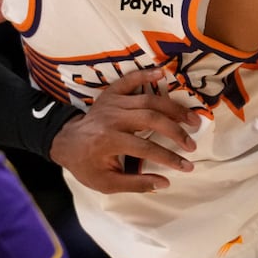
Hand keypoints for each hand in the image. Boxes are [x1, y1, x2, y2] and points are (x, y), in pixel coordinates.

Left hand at [49, 67, 197, 193]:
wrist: (65, 143)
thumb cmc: (86, 165)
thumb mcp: (107, 183)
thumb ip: (136, 184)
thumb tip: (165, 183)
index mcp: (109, 141)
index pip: (146, 148)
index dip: (170, 158)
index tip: (187, 166)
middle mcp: (112, 118)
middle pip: (151, 118)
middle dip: (176, 131)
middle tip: (192, 143)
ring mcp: (112, 103)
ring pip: (148, 100)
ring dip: (173, 108)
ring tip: (192, 119)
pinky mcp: (111, 94)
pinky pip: (129, 80)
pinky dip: (145, 74)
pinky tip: (162, 73)